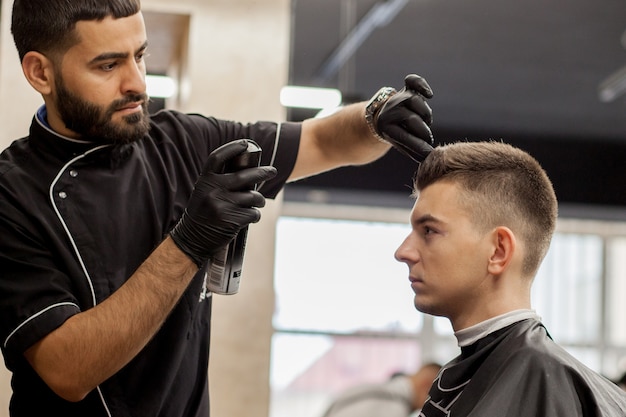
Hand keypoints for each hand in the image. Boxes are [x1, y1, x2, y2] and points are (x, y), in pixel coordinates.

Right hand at [170, 139, 276, 266]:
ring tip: (258, 202)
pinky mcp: (231, 220)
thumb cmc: (203, 213)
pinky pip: (253, 213)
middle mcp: (212, 190)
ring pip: (253, 197)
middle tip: (272, 171)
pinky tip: (251, 217)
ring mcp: (222, 205)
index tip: (246, 143)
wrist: (193, 239)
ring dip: (259, 200)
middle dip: (262, 172)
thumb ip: (219, 181)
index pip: (218, 158)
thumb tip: (248, 169)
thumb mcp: (204, 193)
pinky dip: (255, 215)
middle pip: (244, 176)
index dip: (232, 148)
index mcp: (204, 181)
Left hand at [375, 74, 433, 162]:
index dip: (418, 145)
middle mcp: (389, 109)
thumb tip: (427, 156)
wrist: (384, 117)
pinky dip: (421, 85)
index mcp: (384, 126)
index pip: (404, 136)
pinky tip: (429, 95)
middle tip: (428, 139)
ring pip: (416, 102)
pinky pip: (412, 81)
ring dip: (425, 115)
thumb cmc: (396, 134)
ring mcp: (398, 97)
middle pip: (411, 118)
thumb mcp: (400, 144)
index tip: (428, 152)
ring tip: (426, 123)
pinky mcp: (406, 89)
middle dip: (423, 132)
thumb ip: (413, 150)